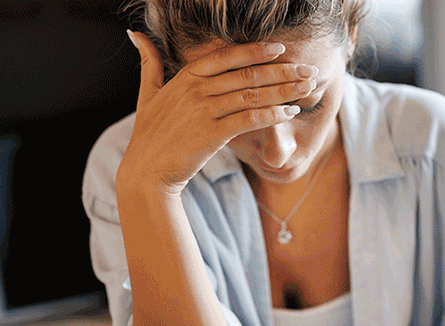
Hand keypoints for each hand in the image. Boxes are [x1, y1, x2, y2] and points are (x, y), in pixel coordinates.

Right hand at [119, 31, 317, 193]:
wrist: (146, 171)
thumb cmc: (149, 134)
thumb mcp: (146, 93)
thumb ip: (147, 62)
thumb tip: (136, 35)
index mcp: (185, 77)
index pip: (227, 57)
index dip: (256, 51)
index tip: (281, 49)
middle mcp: (196, 90)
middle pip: (247, 74)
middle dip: (282, 70)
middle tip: (308, 69)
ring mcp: (204, 111)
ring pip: (252, 94)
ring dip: (284, 90)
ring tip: (307, 87)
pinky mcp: (212, 134)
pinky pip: (249, 119)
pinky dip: (272, 114)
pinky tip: (290, 112)